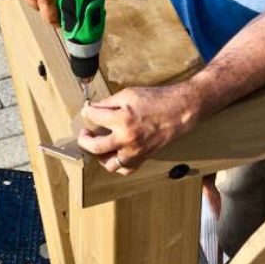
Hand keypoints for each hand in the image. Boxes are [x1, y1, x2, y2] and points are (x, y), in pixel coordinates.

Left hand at [77, 85, 201, 174]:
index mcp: (122, 120)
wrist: (179, 110)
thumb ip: (108, 102)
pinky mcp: (143, 157)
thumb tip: (93, 109)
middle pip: (95, 147)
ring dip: (99, 156)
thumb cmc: (156, 100)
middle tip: (85, 133)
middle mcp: (127, 139)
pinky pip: (125, 170)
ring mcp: (135, 152)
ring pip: (108, 164)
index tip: (87, 111)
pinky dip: (117, 165)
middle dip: (85, 139)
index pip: (94, 118)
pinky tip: (114, 154)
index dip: (88, 112)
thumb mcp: (129, 94)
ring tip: (98, 145)